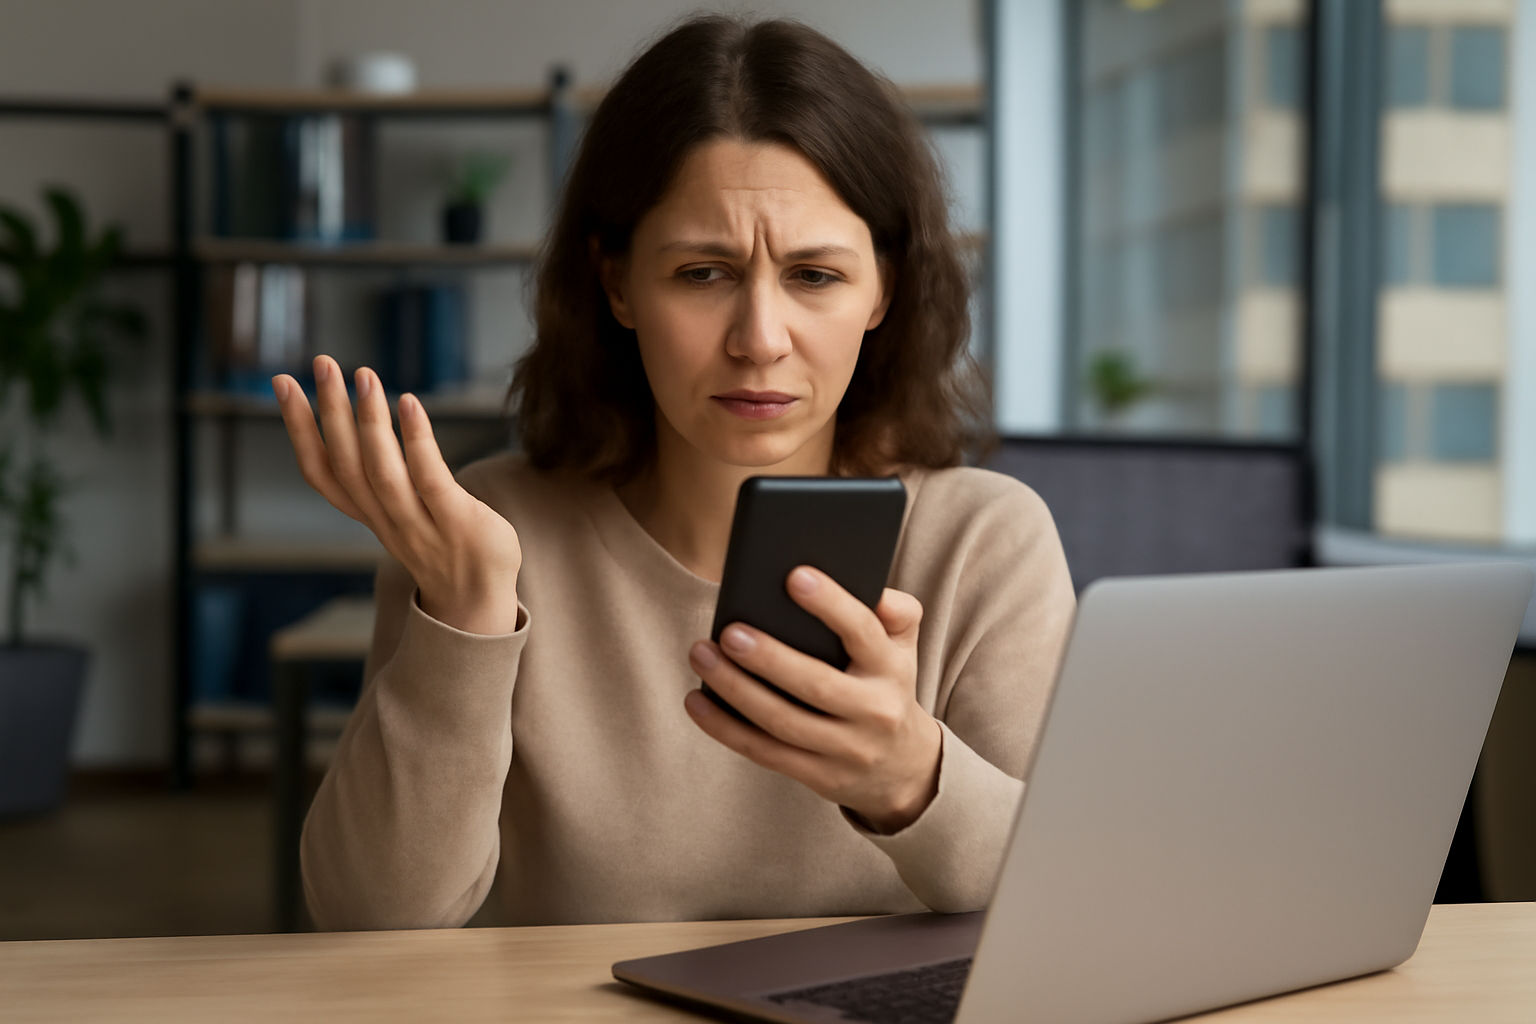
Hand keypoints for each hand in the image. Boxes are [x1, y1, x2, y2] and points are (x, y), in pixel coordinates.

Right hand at [272, 355, 522, 634]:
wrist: (480, 604)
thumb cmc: (445, 547)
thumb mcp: (402, 514)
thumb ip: (382, 480)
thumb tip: (362, 430)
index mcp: (368, 515)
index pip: (322, 472)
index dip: (299, 429)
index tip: (283, 384)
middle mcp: (385, 520)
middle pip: (346, 465)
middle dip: (330, 412)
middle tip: (323, 363)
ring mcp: (420, 525)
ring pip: (381, 472)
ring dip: (368, 422)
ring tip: (364, 375)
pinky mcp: (457, 524)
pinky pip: (429, 480)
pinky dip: (415, 441)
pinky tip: (409, 403)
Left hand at [685, 566, 940, 832]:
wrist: (904, 769)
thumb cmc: (886, 687)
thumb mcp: (903, 648)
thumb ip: (897, 612)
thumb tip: (878, 593)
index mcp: (891, 669)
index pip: (862, 632)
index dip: (831, 605)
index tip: (795, 577)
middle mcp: (873, 711)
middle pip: (815, 684)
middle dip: (769, 659)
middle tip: (729, 632)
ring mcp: (845, 749)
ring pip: (782, 722)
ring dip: (735, 690)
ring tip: (702, 655)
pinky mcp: (818, 776)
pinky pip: (765, 752)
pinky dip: (726, 728)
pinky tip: (696, 700)